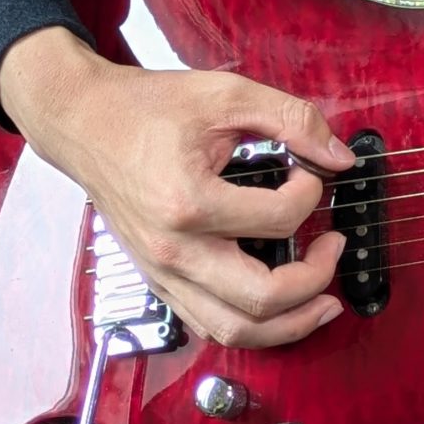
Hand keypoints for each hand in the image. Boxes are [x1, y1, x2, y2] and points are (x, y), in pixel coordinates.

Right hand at [0, 24, 355, 347]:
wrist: (84, 123)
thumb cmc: (147, 108)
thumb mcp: (227, 94)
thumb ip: (291, 119)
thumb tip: (339, 157)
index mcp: (188, 202)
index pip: (279, 219)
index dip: (311, 193)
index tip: (310, 173)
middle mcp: (173, 250)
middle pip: (260, 300)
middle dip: (315, 280)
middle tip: (334, 247)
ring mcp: (162, 272)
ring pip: (233, 330)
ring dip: (288, 324)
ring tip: (323, 302)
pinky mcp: (157, 280)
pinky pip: (208, 324)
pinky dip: (250, 325)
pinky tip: (278, 307)